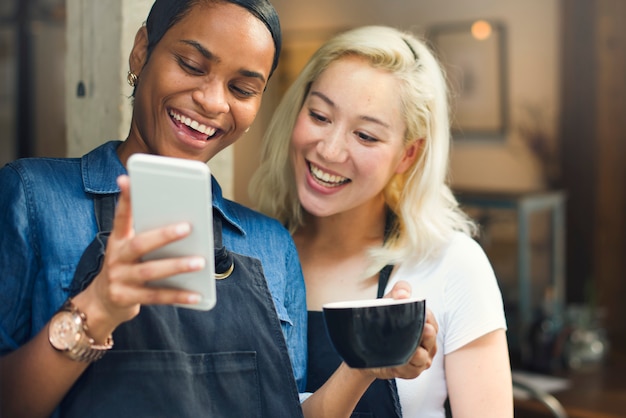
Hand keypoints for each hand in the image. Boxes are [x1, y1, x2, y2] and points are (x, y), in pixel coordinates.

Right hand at [75, 175, 204, 333]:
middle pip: (140, 244)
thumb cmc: (125, 267)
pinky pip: (157, 296)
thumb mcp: (129, 249)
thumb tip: (183, 223)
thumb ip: (148, 235)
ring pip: (151, 271)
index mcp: (118, 240)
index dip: (124, 199)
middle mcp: (115, 258)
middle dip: (164, 235)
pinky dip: (178, 296)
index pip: (121, 217)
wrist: (101, 302)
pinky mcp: (126, 298)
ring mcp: (119, 279)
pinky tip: (197, 295)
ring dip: (177, 266)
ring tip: (200, 262)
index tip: (127, 179)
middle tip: (188, 227)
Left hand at [362, 280, 438, 379]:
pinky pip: (413, 370)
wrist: (366, 347)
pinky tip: (404, 363)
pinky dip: (409, 367)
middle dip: (428, 335)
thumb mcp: (389, 302)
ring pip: (424, 356)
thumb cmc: (383, 322)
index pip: (429, 318)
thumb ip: (399, 291)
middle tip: (426, 329)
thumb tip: (403, 293)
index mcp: (424, 322)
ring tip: (415, 350)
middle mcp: (426, 341)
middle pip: (430, 338)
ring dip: (420, 354)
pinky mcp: (411, 371)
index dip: (427, 316)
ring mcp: (421, 357)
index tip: (423, 312)